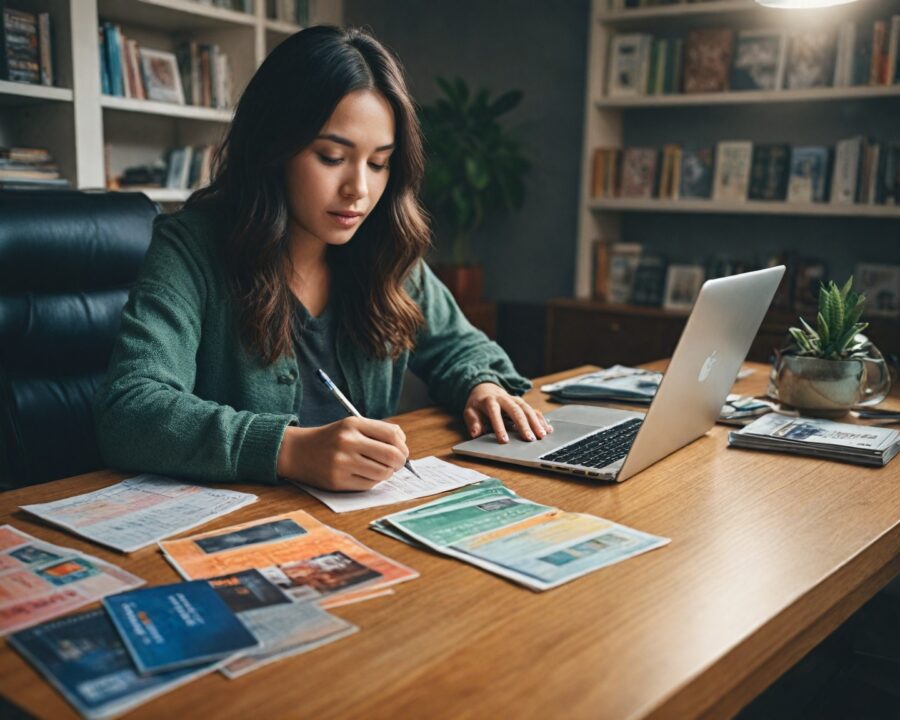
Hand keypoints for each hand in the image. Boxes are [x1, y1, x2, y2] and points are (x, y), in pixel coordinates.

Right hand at [277, 417, 408, 490]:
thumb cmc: (331, 439)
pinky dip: (373, 481)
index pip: (392, 435)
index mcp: (353, 424)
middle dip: (400, 462)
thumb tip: (403, 447)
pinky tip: (365, 474)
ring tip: (380, 469)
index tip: (402, 451)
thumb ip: (377, 432)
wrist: (297, 451)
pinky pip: (369, 485)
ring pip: (382, 472)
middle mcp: (348, 442)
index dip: (403, 446)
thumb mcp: (351, 426)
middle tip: (398, 464)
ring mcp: (342, 462)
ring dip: (387, 473)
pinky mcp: (338, 481)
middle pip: (391, 455)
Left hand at [463, 383, 552, 443]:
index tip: (504, 440)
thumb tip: (476, 433)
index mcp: (490, 400)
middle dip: (524, 425)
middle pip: (516, 410)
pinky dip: (541, 419)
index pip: (495, 413)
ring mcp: (516, 400)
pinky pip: (534, 410)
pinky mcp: (523, 403)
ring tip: (542, 436)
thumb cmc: (478, 404)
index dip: (499, 427)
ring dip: (536, 423)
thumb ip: (473, 422)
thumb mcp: (470, 411)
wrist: (486, 388)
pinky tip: (548, 429)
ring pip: (527, 409)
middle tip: (529, 439)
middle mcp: (505, 399)